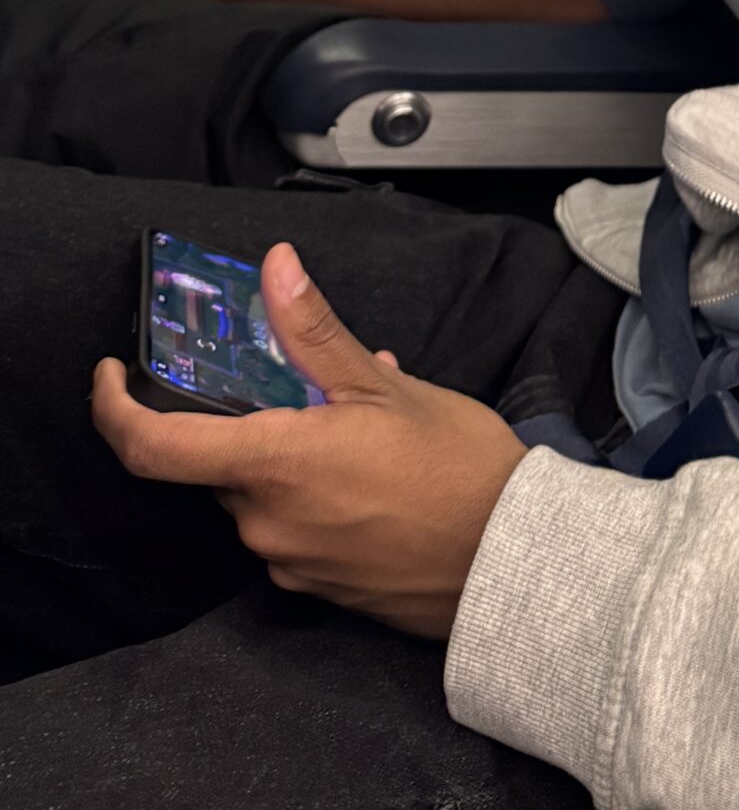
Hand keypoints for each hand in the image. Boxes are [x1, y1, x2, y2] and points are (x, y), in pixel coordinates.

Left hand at [92, 243, 527, 641]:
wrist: (511, 564)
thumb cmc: (456, 470)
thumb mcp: (386, 387)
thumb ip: (315, 332)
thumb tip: (276, 268)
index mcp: (274, 466)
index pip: (154, 448)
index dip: (114, 409)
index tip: (110, 374)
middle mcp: (266, 522)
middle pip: (219, 463)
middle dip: (250, 420)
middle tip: (307, 384)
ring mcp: (291, 560)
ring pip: (260, 493)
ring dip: (290, 452)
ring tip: (362, 420)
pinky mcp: (319, 586)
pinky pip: (292, 525)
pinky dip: (312, 489)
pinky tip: (371, 465)